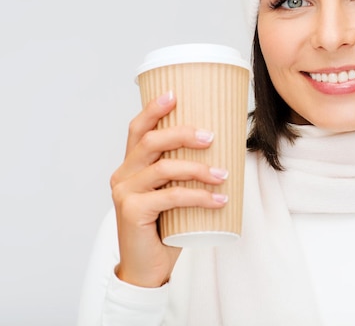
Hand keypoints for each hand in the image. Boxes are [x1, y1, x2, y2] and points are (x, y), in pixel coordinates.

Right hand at [110, 91, 228, 287]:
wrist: (147, 267)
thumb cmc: (165, 226)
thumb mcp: (173, 192)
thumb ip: (183, 172)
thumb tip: (224, 148)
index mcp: (131, 164)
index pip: (138, 129)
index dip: (154, 109)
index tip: (175, 94)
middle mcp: (123, 174)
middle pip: (151, 141)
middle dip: (183, 133)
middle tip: (211, 136)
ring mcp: (125, 193)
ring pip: (164, 168)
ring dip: (199, 168)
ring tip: (224, 174)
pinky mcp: (132, 212)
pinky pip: (170, 196)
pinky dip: (199, 196)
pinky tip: (219, 199)